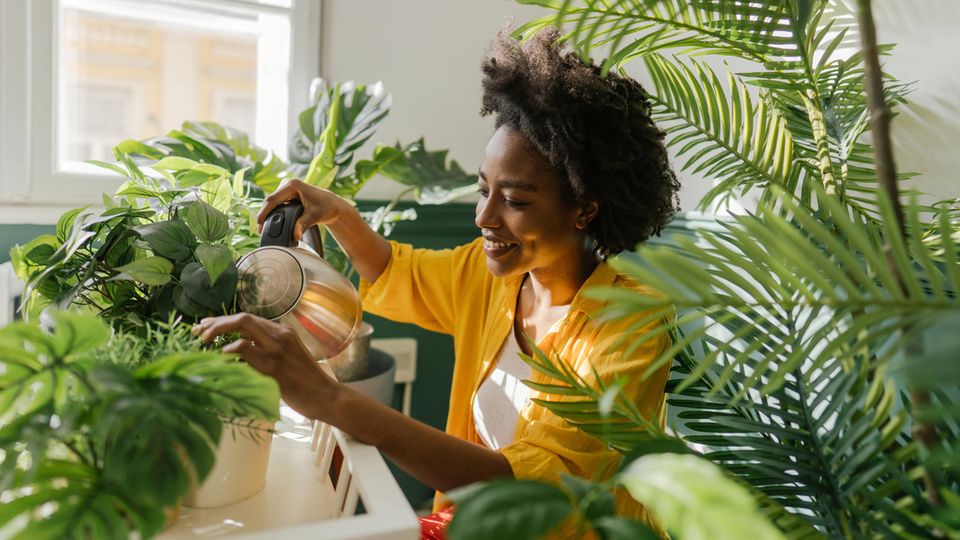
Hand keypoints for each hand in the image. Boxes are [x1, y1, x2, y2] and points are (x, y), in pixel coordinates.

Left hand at [193, 313, 337, 420]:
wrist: (325, 396)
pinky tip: (221, 358)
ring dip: (218, 332)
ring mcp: (277, 350)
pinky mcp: (274, 367)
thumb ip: (268, 350)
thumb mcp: (289, 357)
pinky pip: (245, 350)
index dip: (224, 321)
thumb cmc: (305, 381)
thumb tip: (240, 350)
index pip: (249, 319)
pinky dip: (229, 351)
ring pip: (242, 327)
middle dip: (217, 323)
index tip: (206, 327)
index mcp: (283, 332)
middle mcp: (280, 336)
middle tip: (199, 333)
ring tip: (204, 343)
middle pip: (243, 318)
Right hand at [257, 179, 346, 240]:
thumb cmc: (326, 207)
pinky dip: (273, 215)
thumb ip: (304, 224)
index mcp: (292, 185)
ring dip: (267, 216)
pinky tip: (270, 225)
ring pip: (271, 204)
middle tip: (260, 232)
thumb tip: (295, 235)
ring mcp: (285, 189)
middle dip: (264, 216)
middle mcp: (286, 184)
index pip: (272, 200)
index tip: (259, 226)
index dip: (264, 213)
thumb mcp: (315, 216)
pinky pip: (275, 205)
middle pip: (269, 202)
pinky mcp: (285, 195)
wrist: (332, 205)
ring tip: (264, 230)